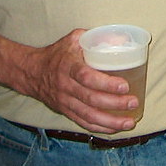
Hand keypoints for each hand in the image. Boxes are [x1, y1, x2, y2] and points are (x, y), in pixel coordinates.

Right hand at [18, 29, 139, 133]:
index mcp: (69, 66)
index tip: (125, 86)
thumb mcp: (75, 38)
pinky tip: (115, 128)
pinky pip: (83, 123)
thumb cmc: (59, 53)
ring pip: (88, 115)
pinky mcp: (65, 112)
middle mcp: (66, 86)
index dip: (106, 83)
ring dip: (110, 121)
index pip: (87, 77)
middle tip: (133, 102)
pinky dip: (100, 128)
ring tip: (130, 122)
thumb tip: (123, 40)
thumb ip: (97, 37)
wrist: (32, 72)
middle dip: (114, 103)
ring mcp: (65, 101)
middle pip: (91, 99)